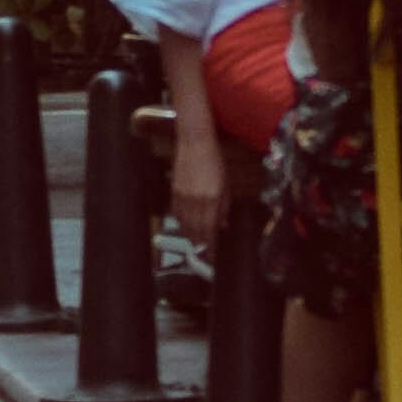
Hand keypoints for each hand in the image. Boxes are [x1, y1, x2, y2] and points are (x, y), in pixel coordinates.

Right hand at [169, 126, 231, 250]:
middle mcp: (196, 201)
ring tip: (196, 245)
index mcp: (212, 199)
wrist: (195, 142)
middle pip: (196, 232)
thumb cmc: (215, 160)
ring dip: (191, 237)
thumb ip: (224, 207)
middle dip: (200, 246)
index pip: (210, 231)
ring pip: (185, 225)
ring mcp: (183, 197)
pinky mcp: (174, 192)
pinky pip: (177, 214)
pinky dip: (182, 224)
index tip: (212, 259)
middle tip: (204, 257)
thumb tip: (222, 225)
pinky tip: (186, 227)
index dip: (210, 248)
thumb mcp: (226, 184)